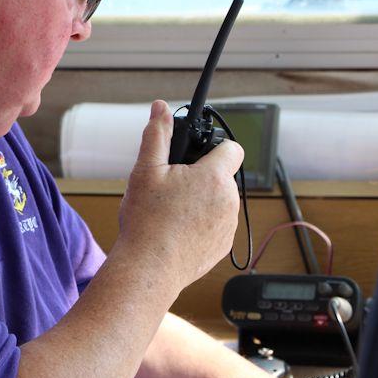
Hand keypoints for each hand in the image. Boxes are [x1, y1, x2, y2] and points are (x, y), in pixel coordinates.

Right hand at [118, 100, 243, 291]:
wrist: (149, 268)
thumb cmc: (146, 221)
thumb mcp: (145, 170)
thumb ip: (157, 135)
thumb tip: (161, 108)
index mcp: (213, 177)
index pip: (232, 148)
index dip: (215, 147)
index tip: (196, 154)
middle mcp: (229, 200)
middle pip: (221, 175)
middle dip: (200, 176)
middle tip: (171, 186)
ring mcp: (228, 225)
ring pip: (218, 201)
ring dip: (201, 200)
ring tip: (170, 211)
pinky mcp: (222, 246)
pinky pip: (216, 225)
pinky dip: (201, 223)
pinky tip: (177, 230)